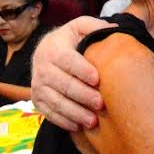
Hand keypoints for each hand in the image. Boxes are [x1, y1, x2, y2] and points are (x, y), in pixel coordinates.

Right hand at [31, 16, 112, 130]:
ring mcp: (38, 85)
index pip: (67, 60)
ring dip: (74, 113)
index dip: (82, 70)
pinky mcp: (37, 100)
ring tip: (93, 121)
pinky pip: (48, 113)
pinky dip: (63, 121)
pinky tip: (78, 127)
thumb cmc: (69, 40)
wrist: (45, 51)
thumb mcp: (79, 27)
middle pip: (62, 84)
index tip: (97, 79)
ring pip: (55, 101)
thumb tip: (115, 28)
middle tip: (101, 104)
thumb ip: (95, 26)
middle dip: (82, 95)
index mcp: (53, 48)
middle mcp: (42, 67)